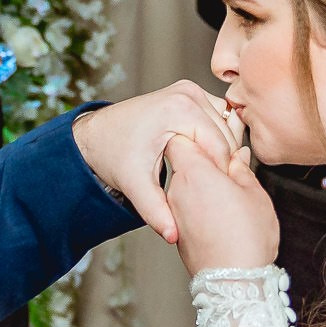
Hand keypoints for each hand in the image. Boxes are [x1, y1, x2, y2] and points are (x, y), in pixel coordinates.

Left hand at [72, 81, 244, 241]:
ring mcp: (191, 90)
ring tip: (205, 178)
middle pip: (228, 136)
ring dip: (222, 153)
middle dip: (222, 165)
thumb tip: (173, 236)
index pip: (221, 148)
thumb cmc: (114, 155)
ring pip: (227, 127)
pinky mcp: (191, 94)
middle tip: (210, 191)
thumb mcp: (134, 185)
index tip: (215, 197)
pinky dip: (216, 140)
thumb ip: (156, 211)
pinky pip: (219, 120)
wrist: (97, 136)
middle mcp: (188, 93)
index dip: (221, 176)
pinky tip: (202, 162)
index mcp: (180, 108)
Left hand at [164, 136, 277, 277]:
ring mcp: (174, 209)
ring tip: (227, 193)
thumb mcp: (254, 194)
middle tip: (229, 168)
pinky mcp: (176, 227)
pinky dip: (198, 201)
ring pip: (184, 182)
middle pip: (183, 159)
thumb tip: (237, 157)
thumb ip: (241, 169)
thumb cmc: (246, 238)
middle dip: (203, 158)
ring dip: (202, 181)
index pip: (184, 137)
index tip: (221, 146)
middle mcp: (178, 188)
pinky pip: (184, 203)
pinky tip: (219, 212)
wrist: (232, 283)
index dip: (202, 136)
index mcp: (195, 171)